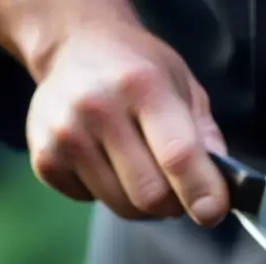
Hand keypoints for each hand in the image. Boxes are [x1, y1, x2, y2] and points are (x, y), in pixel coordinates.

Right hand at [22, 14, 228, 223]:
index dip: (201, 192)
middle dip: (174, 204)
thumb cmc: (139, 71)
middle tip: (178, 189)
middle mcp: (98, 108)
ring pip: (122, 206)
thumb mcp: (184, 87)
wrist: (76, 48)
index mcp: (143, 86)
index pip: (177, 156)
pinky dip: (108, 194)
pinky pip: (92, 201)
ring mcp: (65, 134)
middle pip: (149, 194)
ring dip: (143, 203)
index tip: (212, 212)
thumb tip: (221, 186)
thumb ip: (206, 136)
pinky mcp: (44, 158)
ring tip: (142, 170)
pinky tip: (107, 162)